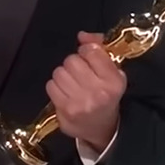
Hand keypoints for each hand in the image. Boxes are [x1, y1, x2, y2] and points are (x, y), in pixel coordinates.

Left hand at [46, 32, 125, 151]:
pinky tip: (66, 93)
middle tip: (80, 73)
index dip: (86, 51)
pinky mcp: (65, 112)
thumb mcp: (112, 72)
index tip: (87, 57)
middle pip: (72, 60)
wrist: (102, 129)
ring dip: (64, 75)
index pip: (91, 51)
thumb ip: (98, 49)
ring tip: (73, 83)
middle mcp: (98, 93)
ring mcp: (80, 103)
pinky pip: (51, 86)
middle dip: (74, 64)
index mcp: (113, 81)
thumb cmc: (106, 96)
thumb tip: (82, 35)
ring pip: (59, 72)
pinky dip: (56, 87)